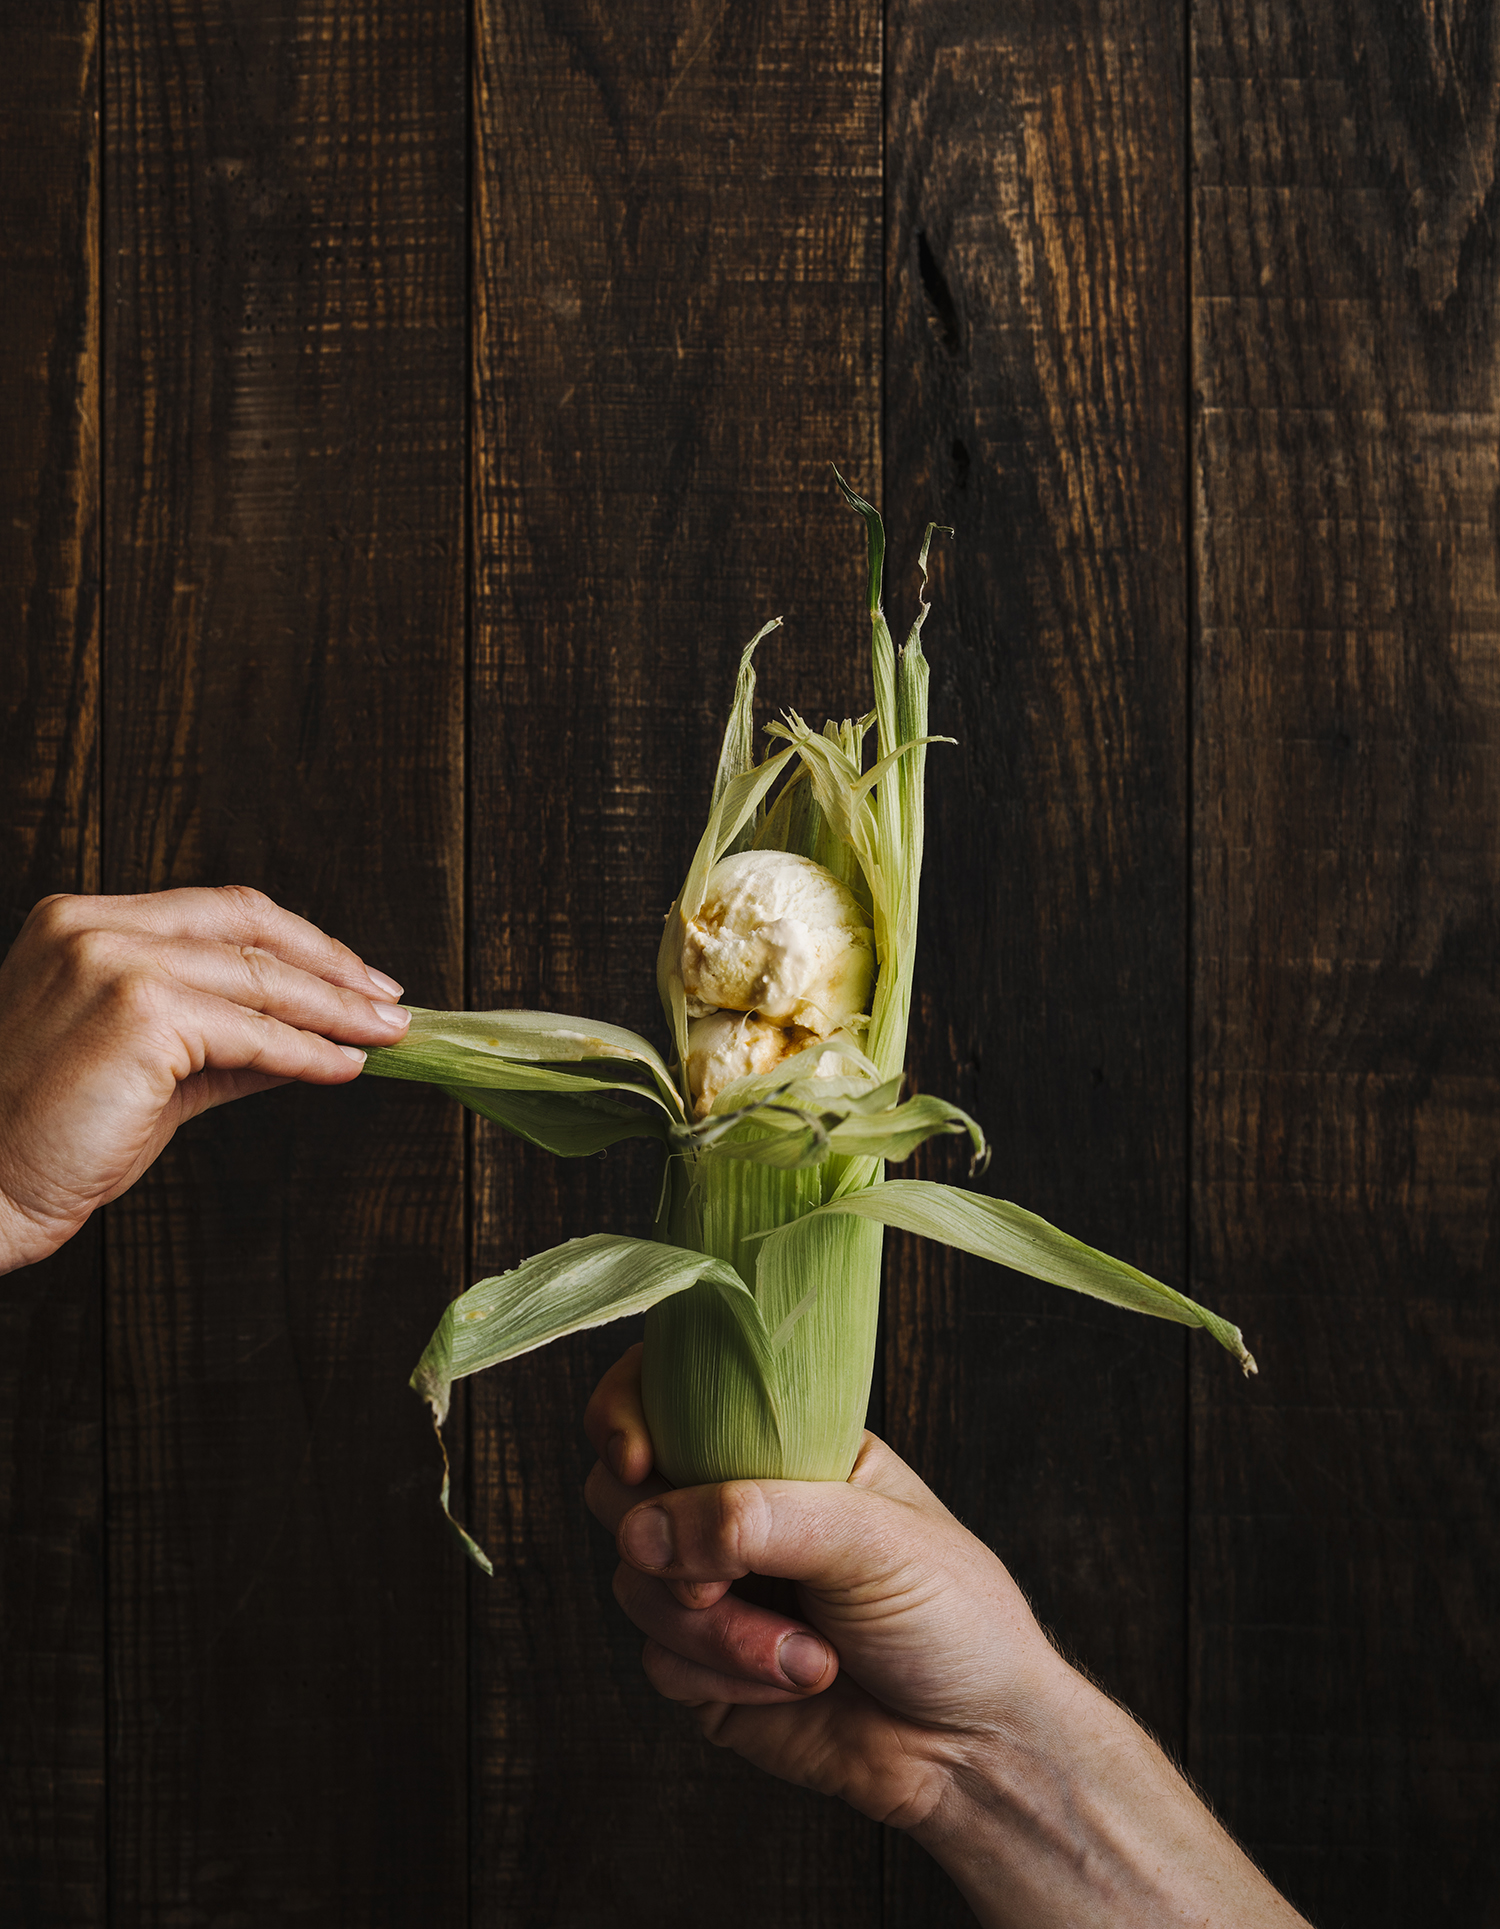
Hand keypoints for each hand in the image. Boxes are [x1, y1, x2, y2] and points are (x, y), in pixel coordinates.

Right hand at [0, 887, 411, 1272]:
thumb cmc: (55, 1134)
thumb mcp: (152, 1067)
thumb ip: (226, 1040)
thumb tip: (316, 1036)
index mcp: (84, 921)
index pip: (220, 911)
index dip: (299, 941)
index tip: (355, 974)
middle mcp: (95, 928)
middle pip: (249, 929)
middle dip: (333, 967)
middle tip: (389, 1001)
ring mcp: (114, 965)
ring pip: (261, 980)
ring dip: (336, 1010)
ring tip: (385, 1034)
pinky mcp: (140, 1016)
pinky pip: (254, 1033)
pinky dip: (309, 1052)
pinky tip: (344, 1068)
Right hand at [583, 1342, 1060, 1830]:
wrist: (973, 1747)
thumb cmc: (951, 1616)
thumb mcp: (870, 1538)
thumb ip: (754, 1517)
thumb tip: (640, 1531)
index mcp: (782, 1447)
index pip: (671, 1393)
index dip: (627, 1412)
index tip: (635, 1459)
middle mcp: (738, 1508)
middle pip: (623, 1491)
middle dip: (664, 1539)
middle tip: (724, 1577)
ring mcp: (716, 1588)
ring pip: (635, 1583)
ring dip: (716, 1629)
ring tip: (806, 1653)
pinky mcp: (705, 1669)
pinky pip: (659, 1660)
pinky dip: (724, 1678)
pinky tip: (794, 1683)